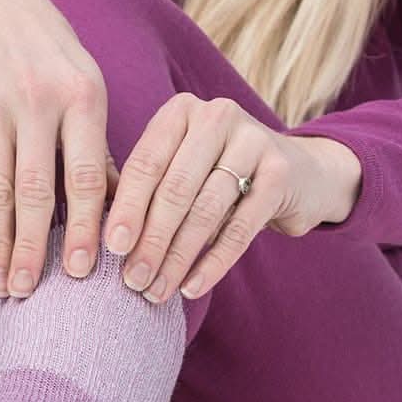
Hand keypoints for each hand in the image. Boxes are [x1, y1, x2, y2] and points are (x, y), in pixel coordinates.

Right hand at [0, 0, 114, 297]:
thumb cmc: (52, 56)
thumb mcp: (86, 85)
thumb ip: (98, 147)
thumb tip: (120, 212)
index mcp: (81, 97)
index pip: (83, 175)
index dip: (84, 226)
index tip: (84, 271)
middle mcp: (36, 102)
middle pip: (34, 190)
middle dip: (34, 247)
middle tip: (35, 294)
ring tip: (5, 285)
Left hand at [104, 93, 360, 302]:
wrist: (299, 174)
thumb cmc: (219, 177)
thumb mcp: (182, 169)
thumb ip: (148, 189)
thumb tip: (102, 241)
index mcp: (181, 111)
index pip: (145, 163)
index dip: (127, 209)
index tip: (111, 248)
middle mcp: (216, 115)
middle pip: (174, 189)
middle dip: (150, 240)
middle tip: (132, 280)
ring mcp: (253, 140)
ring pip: (205, 211)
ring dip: (177, 258)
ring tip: (156, 291)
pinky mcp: (280, 173)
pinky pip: (240, 229)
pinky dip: (213, 263)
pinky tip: (192, 287)